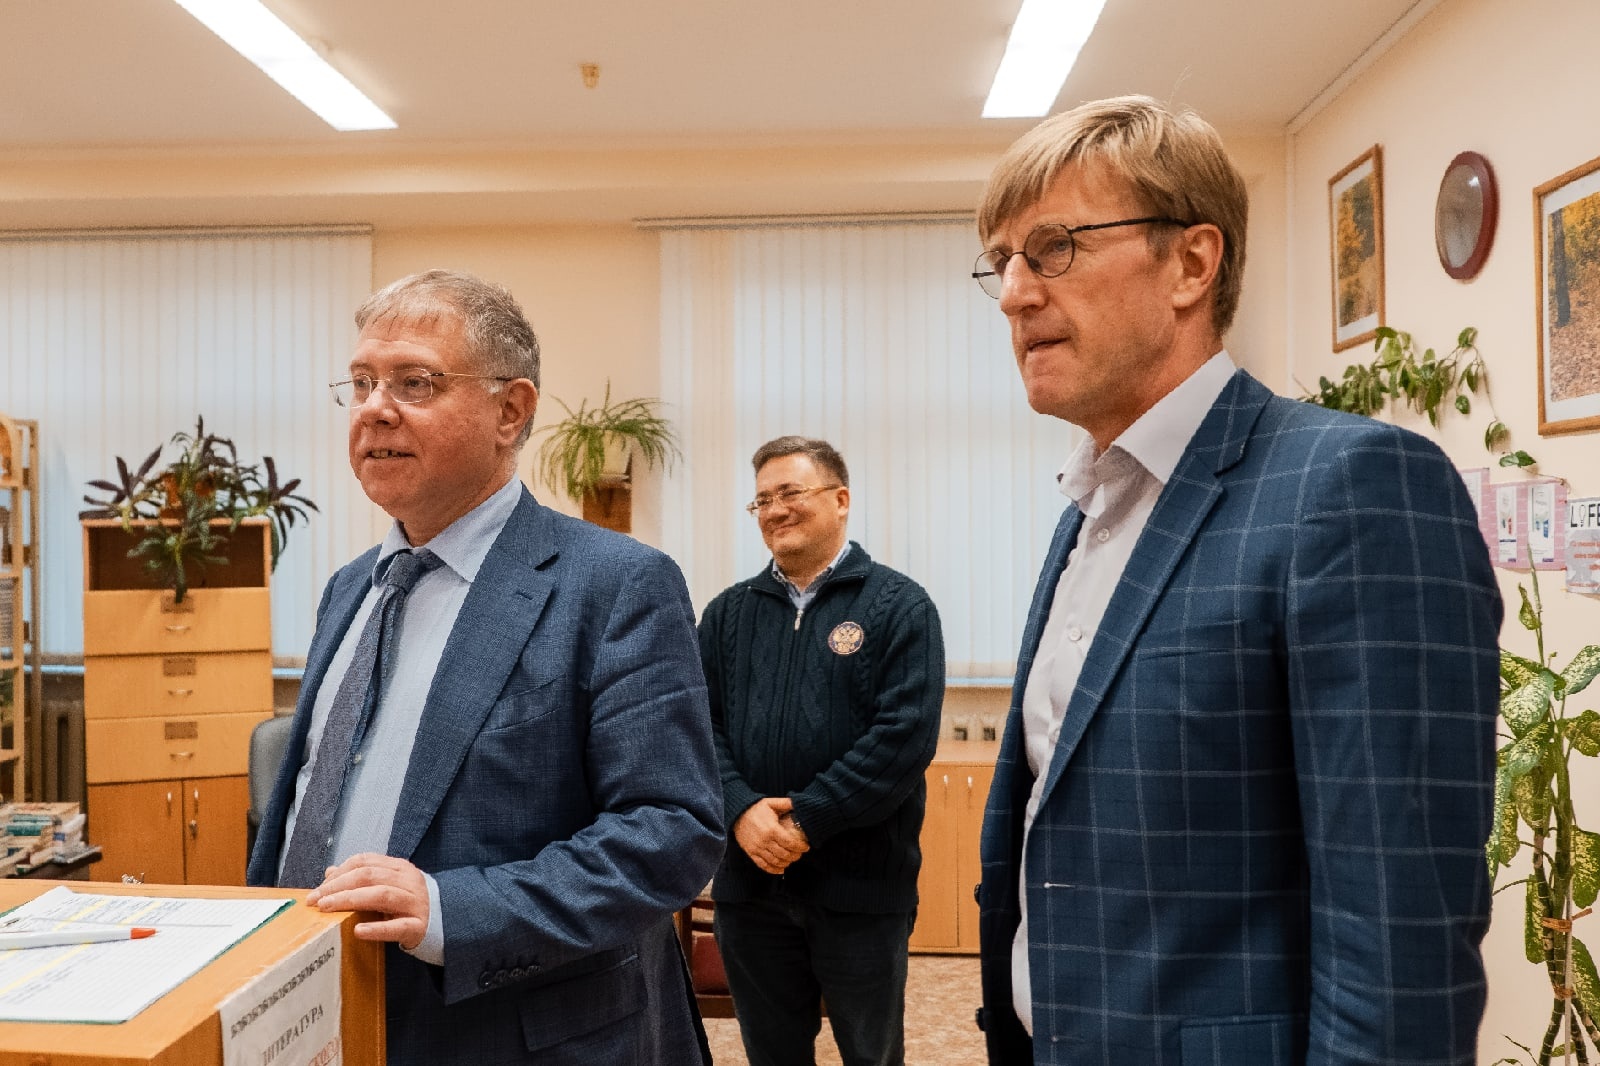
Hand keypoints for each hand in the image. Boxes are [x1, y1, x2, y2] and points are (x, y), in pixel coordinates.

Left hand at [305, 852, 429, 949]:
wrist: (448, 920)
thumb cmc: (410, 903)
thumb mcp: (388, 884)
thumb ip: (362, 877)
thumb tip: (330, 872)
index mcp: (399, 868)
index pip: (364, 861)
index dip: (339, 872)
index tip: (318, 888)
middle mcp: (407, 881)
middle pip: (369, 875)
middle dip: (337, 886)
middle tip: (315, 900)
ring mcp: (415, 902)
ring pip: (381, 895)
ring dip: (350, 900)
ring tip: (327, 909)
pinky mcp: (419, 925)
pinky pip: (397, 926)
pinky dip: (376, 928)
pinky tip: (358, 931)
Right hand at [733, 797, 808, 874]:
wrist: (737, 814)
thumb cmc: (755, 808)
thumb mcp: (770, 803)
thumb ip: (785, 803)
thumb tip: (799, 803)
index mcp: (771, 829)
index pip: (790, 842)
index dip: (800, 847)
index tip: (806, 847)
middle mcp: (764, 841)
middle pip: (784, 854)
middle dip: (795, 855)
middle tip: (800, 853)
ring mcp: (757, 848)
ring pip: (775, 861)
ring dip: (786, 863)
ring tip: (791, 860)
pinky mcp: (751, 853)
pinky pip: (763, 865)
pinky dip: (773, 869)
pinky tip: (781, 869)